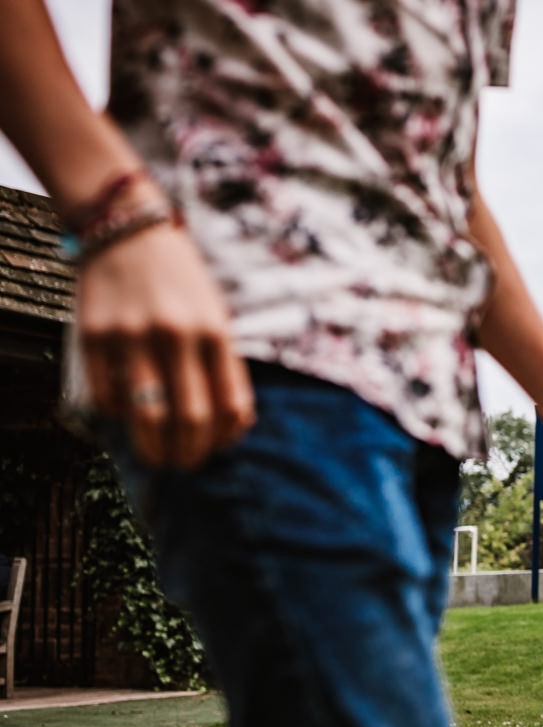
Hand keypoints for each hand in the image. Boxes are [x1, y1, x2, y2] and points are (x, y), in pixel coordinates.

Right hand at [77, 221, 253, 467]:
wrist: (127, 231)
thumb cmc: (179, 282)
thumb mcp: (214, 315)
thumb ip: (219, 364)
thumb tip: (225, 425)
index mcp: (215, 333)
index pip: (231, 405)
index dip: (225, 439)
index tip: (216, 449)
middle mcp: (178, 336)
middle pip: (191, 418)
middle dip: (191, 452)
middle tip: (185, 464)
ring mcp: (133, 336)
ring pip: (147, 416)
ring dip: (154, 449)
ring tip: (157, 458)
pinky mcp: (94, 336)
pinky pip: (105, 397)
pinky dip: (115, 416)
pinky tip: (122, 416)